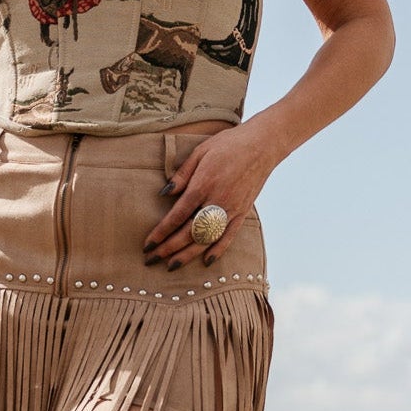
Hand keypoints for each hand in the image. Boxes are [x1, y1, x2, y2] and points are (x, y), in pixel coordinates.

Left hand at [142, 123, 276, 269]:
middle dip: (168, 248)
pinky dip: (218, 250)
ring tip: (172, 265)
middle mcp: (217, 201)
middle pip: (189, 232)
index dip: (161, 233)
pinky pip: (229, 236)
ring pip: (207, 239)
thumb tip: (165, 193)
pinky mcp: (243, 212)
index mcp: (203, 185)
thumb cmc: (228, 144)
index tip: (148, 244)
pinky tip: (206, 261)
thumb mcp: (200, 152)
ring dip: (188, 254)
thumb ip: (182, 174)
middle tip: (151, 259)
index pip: (177, 216)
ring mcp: (231, 209)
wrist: (262, 145)